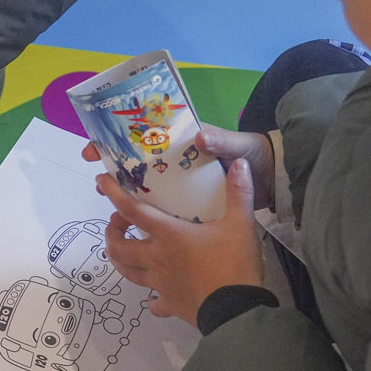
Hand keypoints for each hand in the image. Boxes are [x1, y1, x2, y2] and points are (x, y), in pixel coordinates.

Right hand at [81, 126, 273, 210]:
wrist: (274, 179)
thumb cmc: (253, 155)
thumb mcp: (238, 146)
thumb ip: (222, 142)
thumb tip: (199, 139)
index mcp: (182, 145)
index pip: (143, 140)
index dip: (116, 144)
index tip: (96, 152)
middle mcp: (177, 165)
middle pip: (138, 168)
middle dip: (115, 175)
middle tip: (99, 184)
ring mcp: (182, 187)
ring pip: (148, 192)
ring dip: (128, 201)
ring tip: (113, 212)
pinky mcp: (191, 208)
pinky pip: (166, 213)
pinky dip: (152, 222)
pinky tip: (137, 231)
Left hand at [98, 161, 261, 323]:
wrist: (237, 312)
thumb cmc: (234, 265)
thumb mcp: (241, 225)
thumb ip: (239, 193)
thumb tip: (240, 162)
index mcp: (168, 235)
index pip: (132, 210)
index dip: (113, 193)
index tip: (101, 181)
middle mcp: (156, 258)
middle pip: (119, 246)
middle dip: (111, 231)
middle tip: (118, 221)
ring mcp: (160, 284)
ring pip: (127, 272)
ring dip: (120, 259)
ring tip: (123, 249)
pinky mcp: (170, 304)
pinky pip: (153, 302)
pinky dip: (151, 299)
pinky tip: (153, 297)